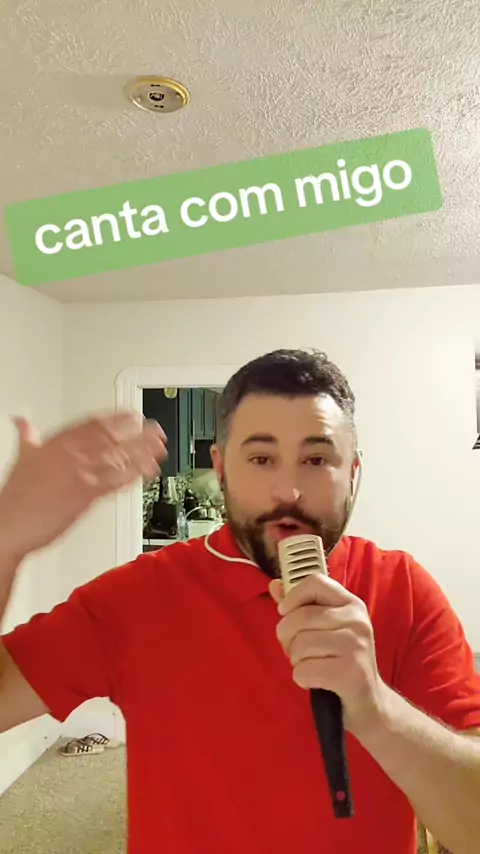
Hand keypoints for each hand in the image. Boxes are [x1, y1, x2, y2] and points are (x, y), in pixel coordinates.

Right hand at [0, 411, 166, 559]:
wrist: (7, 525)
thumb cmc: (14, 498)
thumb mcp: (21, 458)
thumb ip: (27, 437)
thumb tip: (22, 422)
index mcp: (56, 443)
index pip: (93, 424)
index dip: (117, 418)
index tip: (134, 415)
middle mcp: (70, 455)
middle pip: (111, 438)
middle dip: (137, 433)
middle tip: (156, 429)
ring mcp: (79, 474)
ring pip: (118, 459)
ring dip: (142, 453)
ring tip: (160, 450)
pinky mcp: (84, 496)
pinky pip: (115, 483)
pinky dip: (134, 476)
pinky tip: (147, 473)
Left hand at [270, 574, 387, 737]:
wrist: (370, 703)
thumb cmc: (341, 661)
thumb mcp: (325, 629)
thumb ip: (300, 606)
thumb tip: (275, 585)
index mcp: (351, 604)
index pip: (315, 582)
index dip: (293, 596)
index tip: (285, 612)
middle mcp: (357, 620)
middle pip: (299, 617)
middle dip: (287, 638)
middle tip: (297, 651)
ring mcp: (356, 646)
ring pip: (300, 644)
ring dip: (296, 661)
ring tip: (310, 666)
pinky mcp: (350, 673)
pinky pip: (304, 670)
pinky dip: (301, 679)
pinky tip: (315, 681)